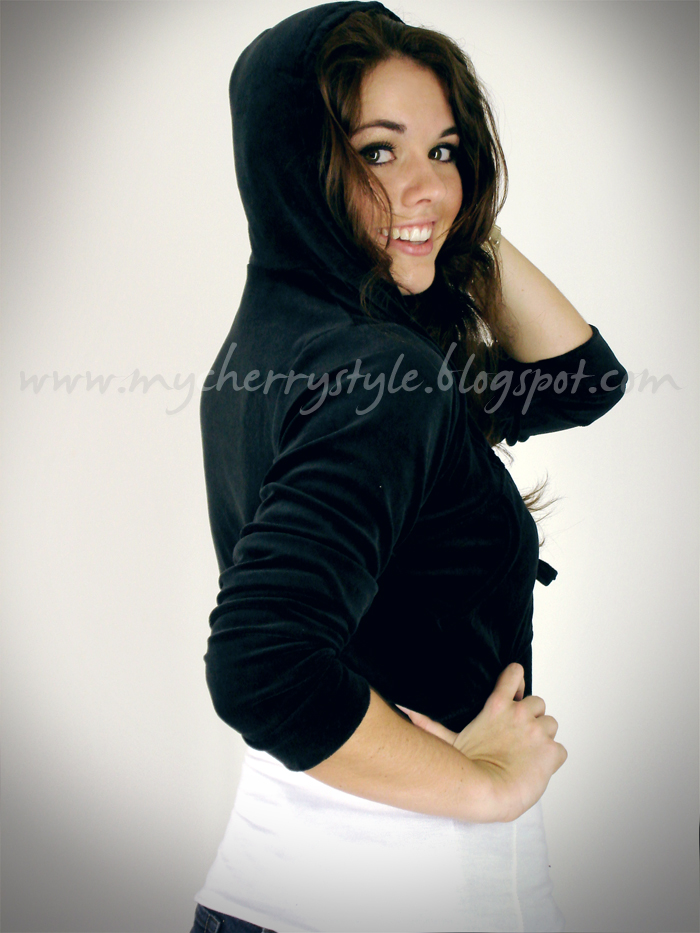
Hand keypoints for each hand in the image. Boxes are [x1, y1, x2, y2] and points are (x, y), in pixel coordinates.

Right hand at [397, 663, 566, 821]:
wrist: (488, 792)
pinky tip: (538, 768)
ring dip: (543, 738)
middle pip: (539, 703)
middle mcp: (521, 714)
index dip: (517, 680)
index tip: (516, 688)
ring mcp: (538, 731)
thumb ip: (428, 723)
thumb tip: (403, 710)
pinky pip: (560, 750)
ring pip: (552, 725)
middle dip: (532, 717)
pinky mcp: (552, 751)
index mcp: (498, 706)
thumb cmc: (466, 767)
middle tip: (520, 737)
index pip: (514, 675)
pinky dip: (553, 759)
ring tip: (529, 754)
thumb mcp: (447, 740)